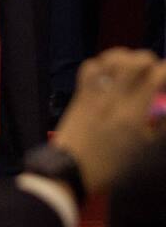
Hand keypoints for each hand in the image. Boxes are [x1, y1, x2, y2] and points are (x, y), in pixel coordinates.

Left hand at [53, 47, 165, 193]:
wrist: (71, 168)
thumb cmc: (112, 164)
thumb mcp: (144, 147)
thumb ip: (159, 125)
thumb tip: (164, 106)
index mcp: (133, 113)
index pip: (155, 77)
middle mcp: (114, 97)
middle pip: (134, 61)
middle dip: (149, 61)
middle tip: (152, 72)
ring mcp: (94, 93)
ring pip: (111, 59)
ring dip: (126, 58)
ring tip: (133, 69)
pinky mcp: (79, 93)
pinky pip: (90, 67)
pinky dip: (103, 64)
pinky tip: (110, 72)